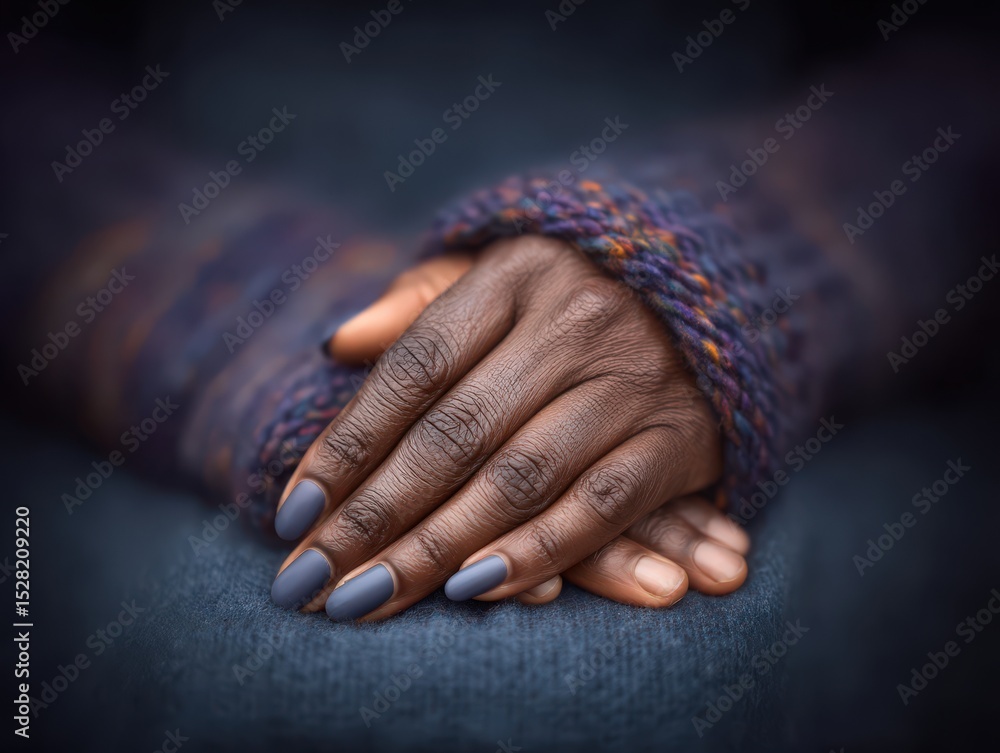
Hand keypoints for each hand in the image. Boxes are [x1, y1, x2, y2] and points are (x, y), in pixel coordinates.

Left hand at [270, 235, 727, 619]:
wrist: (710, 297)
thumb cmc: (573, 298)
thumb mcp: (500, 278)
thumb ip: (417, 306)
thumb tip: (336, 346)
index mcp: (517, 276)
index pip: (415, 369)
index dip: (348, 444)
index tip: (293, 513)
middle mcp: (576, 322)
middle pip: (457, 432)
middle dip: (373, 516)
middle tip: (309, 581)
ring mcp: (632, 380)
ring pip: (520, 478)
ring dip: (436, 550)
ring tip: (366, 599)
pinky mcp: (679, 438)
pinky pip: (600, 508)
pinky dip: (537, 554)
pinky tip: (471, 593)